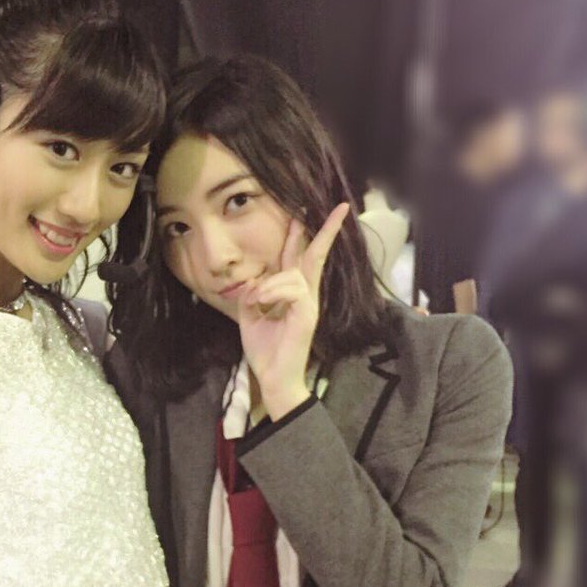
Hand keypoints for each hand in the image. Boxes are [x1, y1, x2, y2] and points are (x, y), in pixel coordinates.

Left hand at [238, 203, 348, 418]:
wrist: (272, 379)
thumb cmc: (264, 350)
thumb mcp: (249, 316)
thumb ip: (252, 294)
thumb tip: (254, 280)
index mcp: (292, 293)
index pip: (299, 259)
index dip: (303, 235)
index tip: (305, 212)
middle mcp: (306, 295)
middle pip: (313, 256)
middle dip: (324, 230)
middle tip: (337, 207)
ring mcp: (310, 304)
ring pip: (292, 273)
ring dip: (268, 284)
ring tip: (257, 303)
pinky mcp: (308, 315)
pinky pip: (291, 289)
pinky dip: (272, 293)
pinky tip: (262, 305)